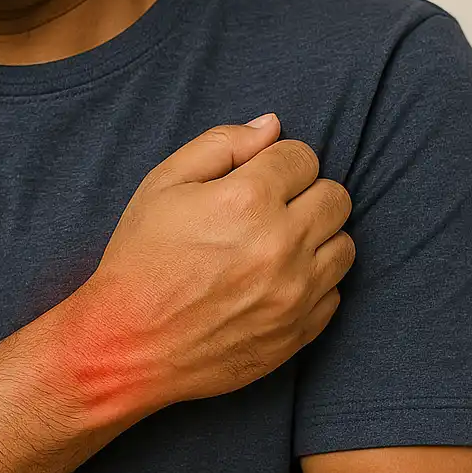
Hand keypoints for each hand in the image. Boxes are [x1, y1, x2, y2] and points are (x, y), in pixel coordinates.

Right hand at [72, 116, 354, 414]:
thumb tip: (273, 126)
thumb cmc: (139, 260)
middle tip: (267, 210)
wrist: (127, 346)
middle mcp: (282, 245)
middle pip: (335, 197)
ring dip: (316, 238)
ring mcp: (295, 293)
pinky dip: (312, 282)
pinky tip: (273, 282)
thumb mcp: (162, 186)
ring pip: (344, 244)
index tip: (254, 179)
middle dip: (305, 194)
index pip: (302, 156)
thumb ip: (221, 145)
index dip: (276, 162)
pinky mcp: (299, 332)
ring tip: (274, 246)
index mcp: (247, 200)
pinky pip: (335, 291)